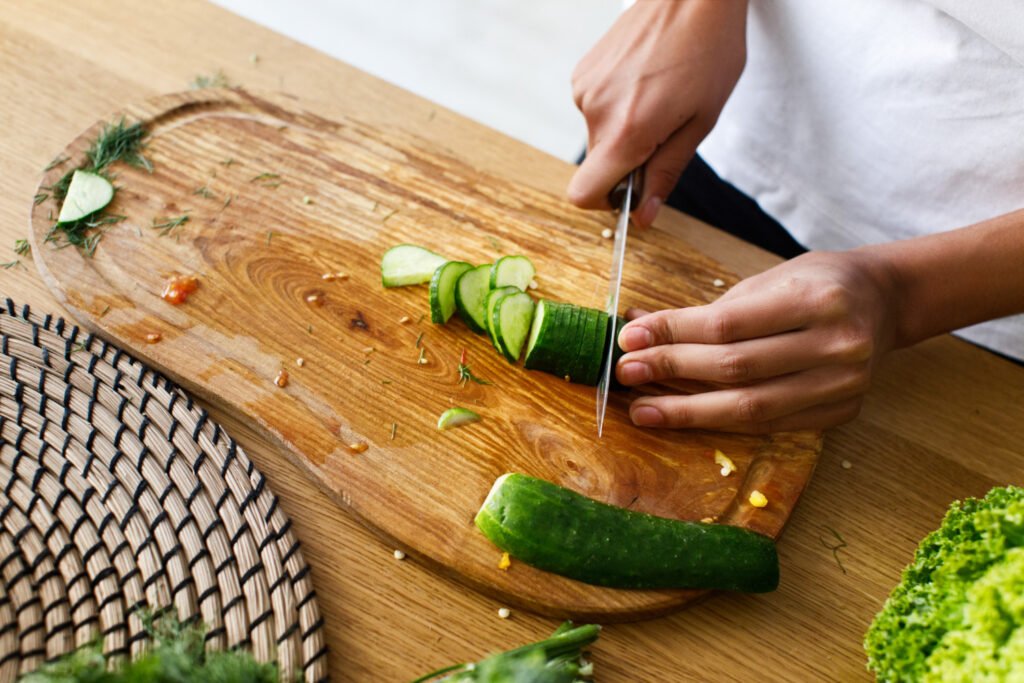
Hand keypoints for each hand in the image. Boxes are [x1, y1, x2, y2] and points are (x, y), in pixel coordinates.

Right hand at [568, 0, 747, 225]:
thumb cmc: (708, 51)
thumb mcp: (700, 122)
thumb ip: (666, 172)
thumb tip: (643, 216)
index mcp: (626, 130)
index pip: (583, 193)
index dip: (607, 201)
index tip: (632, 190)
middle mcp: (595, 111)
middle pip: (598, 165)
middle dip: (627, 160)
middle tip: (666, 129)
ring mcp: (584, 88)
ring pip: (599, 136)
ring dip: (625, 129)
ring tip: (658, 95)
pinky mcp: (582, 72)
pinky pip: (595, 108)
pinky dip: (617, 106)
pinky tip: (644, 80)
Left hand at [615, 251, 900, 432]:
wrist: (885, 302)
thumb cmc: (817, 283)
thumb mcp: (769, 280)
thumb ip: (710, 310)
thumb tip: (640, 329)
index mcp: (818, 299)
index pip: (728, 325)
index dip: (673, 334)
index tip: (629, 339)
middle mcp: (837, 345)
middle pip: (736, 368)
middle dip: (672, 371)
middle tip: (627, 373)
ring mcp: (843, 385)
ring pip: (750, 408)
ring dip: (688, 411)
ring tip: (644, 411)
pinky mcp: (840, 412)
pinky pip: (770, 425)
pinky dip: (723, 424)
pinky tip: (688, 418)